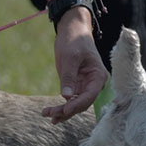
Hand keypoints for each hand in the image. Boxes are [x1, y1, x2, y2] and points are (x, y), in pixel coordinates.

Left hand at [42, 7, 107, 122]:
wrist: (72, 30)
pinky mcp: (75, 85)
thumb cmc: (74, 40)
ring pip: (75, 104)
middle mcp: (93, 84)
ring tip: (47, 115)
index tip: (65, 110)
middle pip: (82, 103)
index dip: (77, 104)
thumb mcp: (70, 57)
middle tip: (50, 114)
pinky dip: (61, 106)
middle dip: (67, 110)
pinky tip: (50, 113)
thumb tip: (66, 97)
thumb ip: (69, 77)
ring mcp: (84, 85)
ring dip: (62, 111)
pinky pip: (69, 100)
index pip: (89, 95)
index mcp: (98, 76)